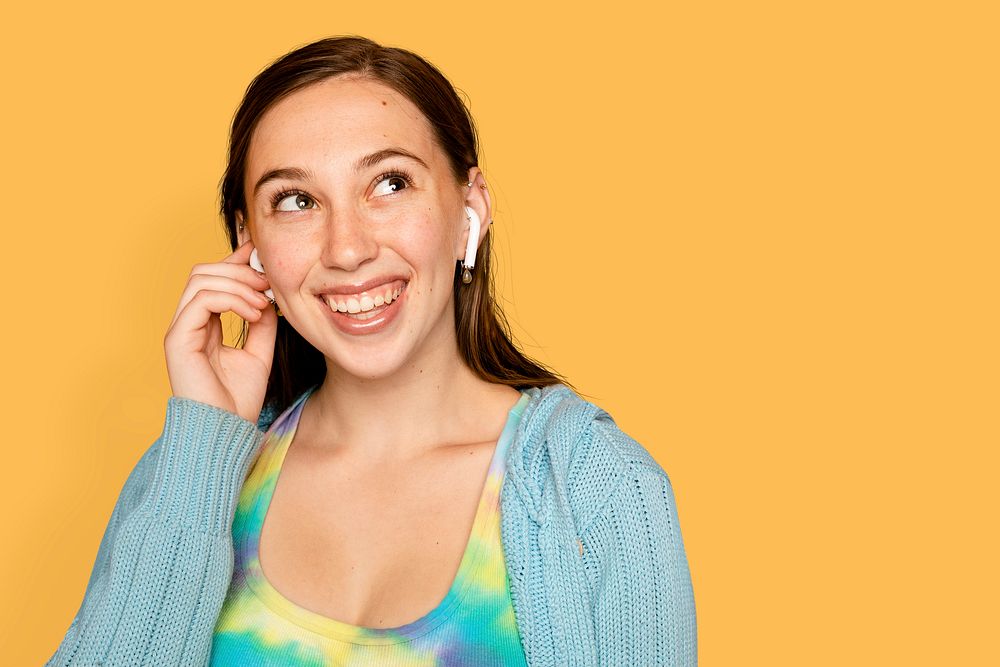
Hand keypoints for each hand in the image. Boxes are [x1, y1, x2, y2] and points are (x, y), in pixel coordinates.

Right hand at [164, 239, 277, 422]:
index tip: (263, 256)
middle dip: (239, 269)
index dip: (237, 262)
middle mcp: (188, 324)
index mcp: (203, 325)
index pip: (214, 279)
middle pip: (204, 271)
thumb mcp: (259, 353)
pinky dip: (232, 299)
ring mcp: (180, 330)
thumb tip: (269, 294)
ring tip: (264, 302)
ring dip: (239, 283)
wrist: (227, 432)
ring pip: (201, 279)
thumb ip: (262, 323)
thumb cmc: (238, 401)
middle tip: (268, 283)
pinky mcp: (178, 340)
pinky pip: (201, 300)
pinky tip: (255, 314)